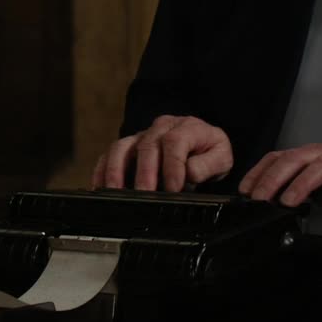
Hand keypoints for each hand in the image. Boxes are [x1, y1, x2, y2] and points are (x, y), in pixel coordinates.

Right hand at [90, 115, 232, 192]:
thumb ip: (208, 164)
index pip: (175, 142)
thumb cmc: (209, 151)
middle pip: (147, 145)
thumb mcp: (221, 157)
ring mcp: (141, 136)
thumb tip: (190, 172)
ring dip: (117, 169)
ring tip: (116, 191)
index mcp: (186, 128)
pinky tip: (100, 186)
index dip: (173, 165)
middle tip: (145, 194)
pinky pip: (110, 154)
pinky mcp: (128, 147)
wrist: (201, 143)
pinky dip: (102, 169)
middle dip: (145, 172)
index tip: (174, 188)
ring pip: (123, 146)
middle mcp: (160, 128)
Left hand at [238, 144, 321, 222]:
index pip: (280, 157)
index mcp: (314, 155)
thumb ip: (295, 187)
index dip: (260, 172)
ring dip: (303, 185)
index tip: (244, 190)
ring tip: (288, 201)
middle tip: (259, 199)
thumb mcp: (317, 185)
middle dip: (273, 179)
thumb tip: (266, 199)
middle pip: (295, 160)